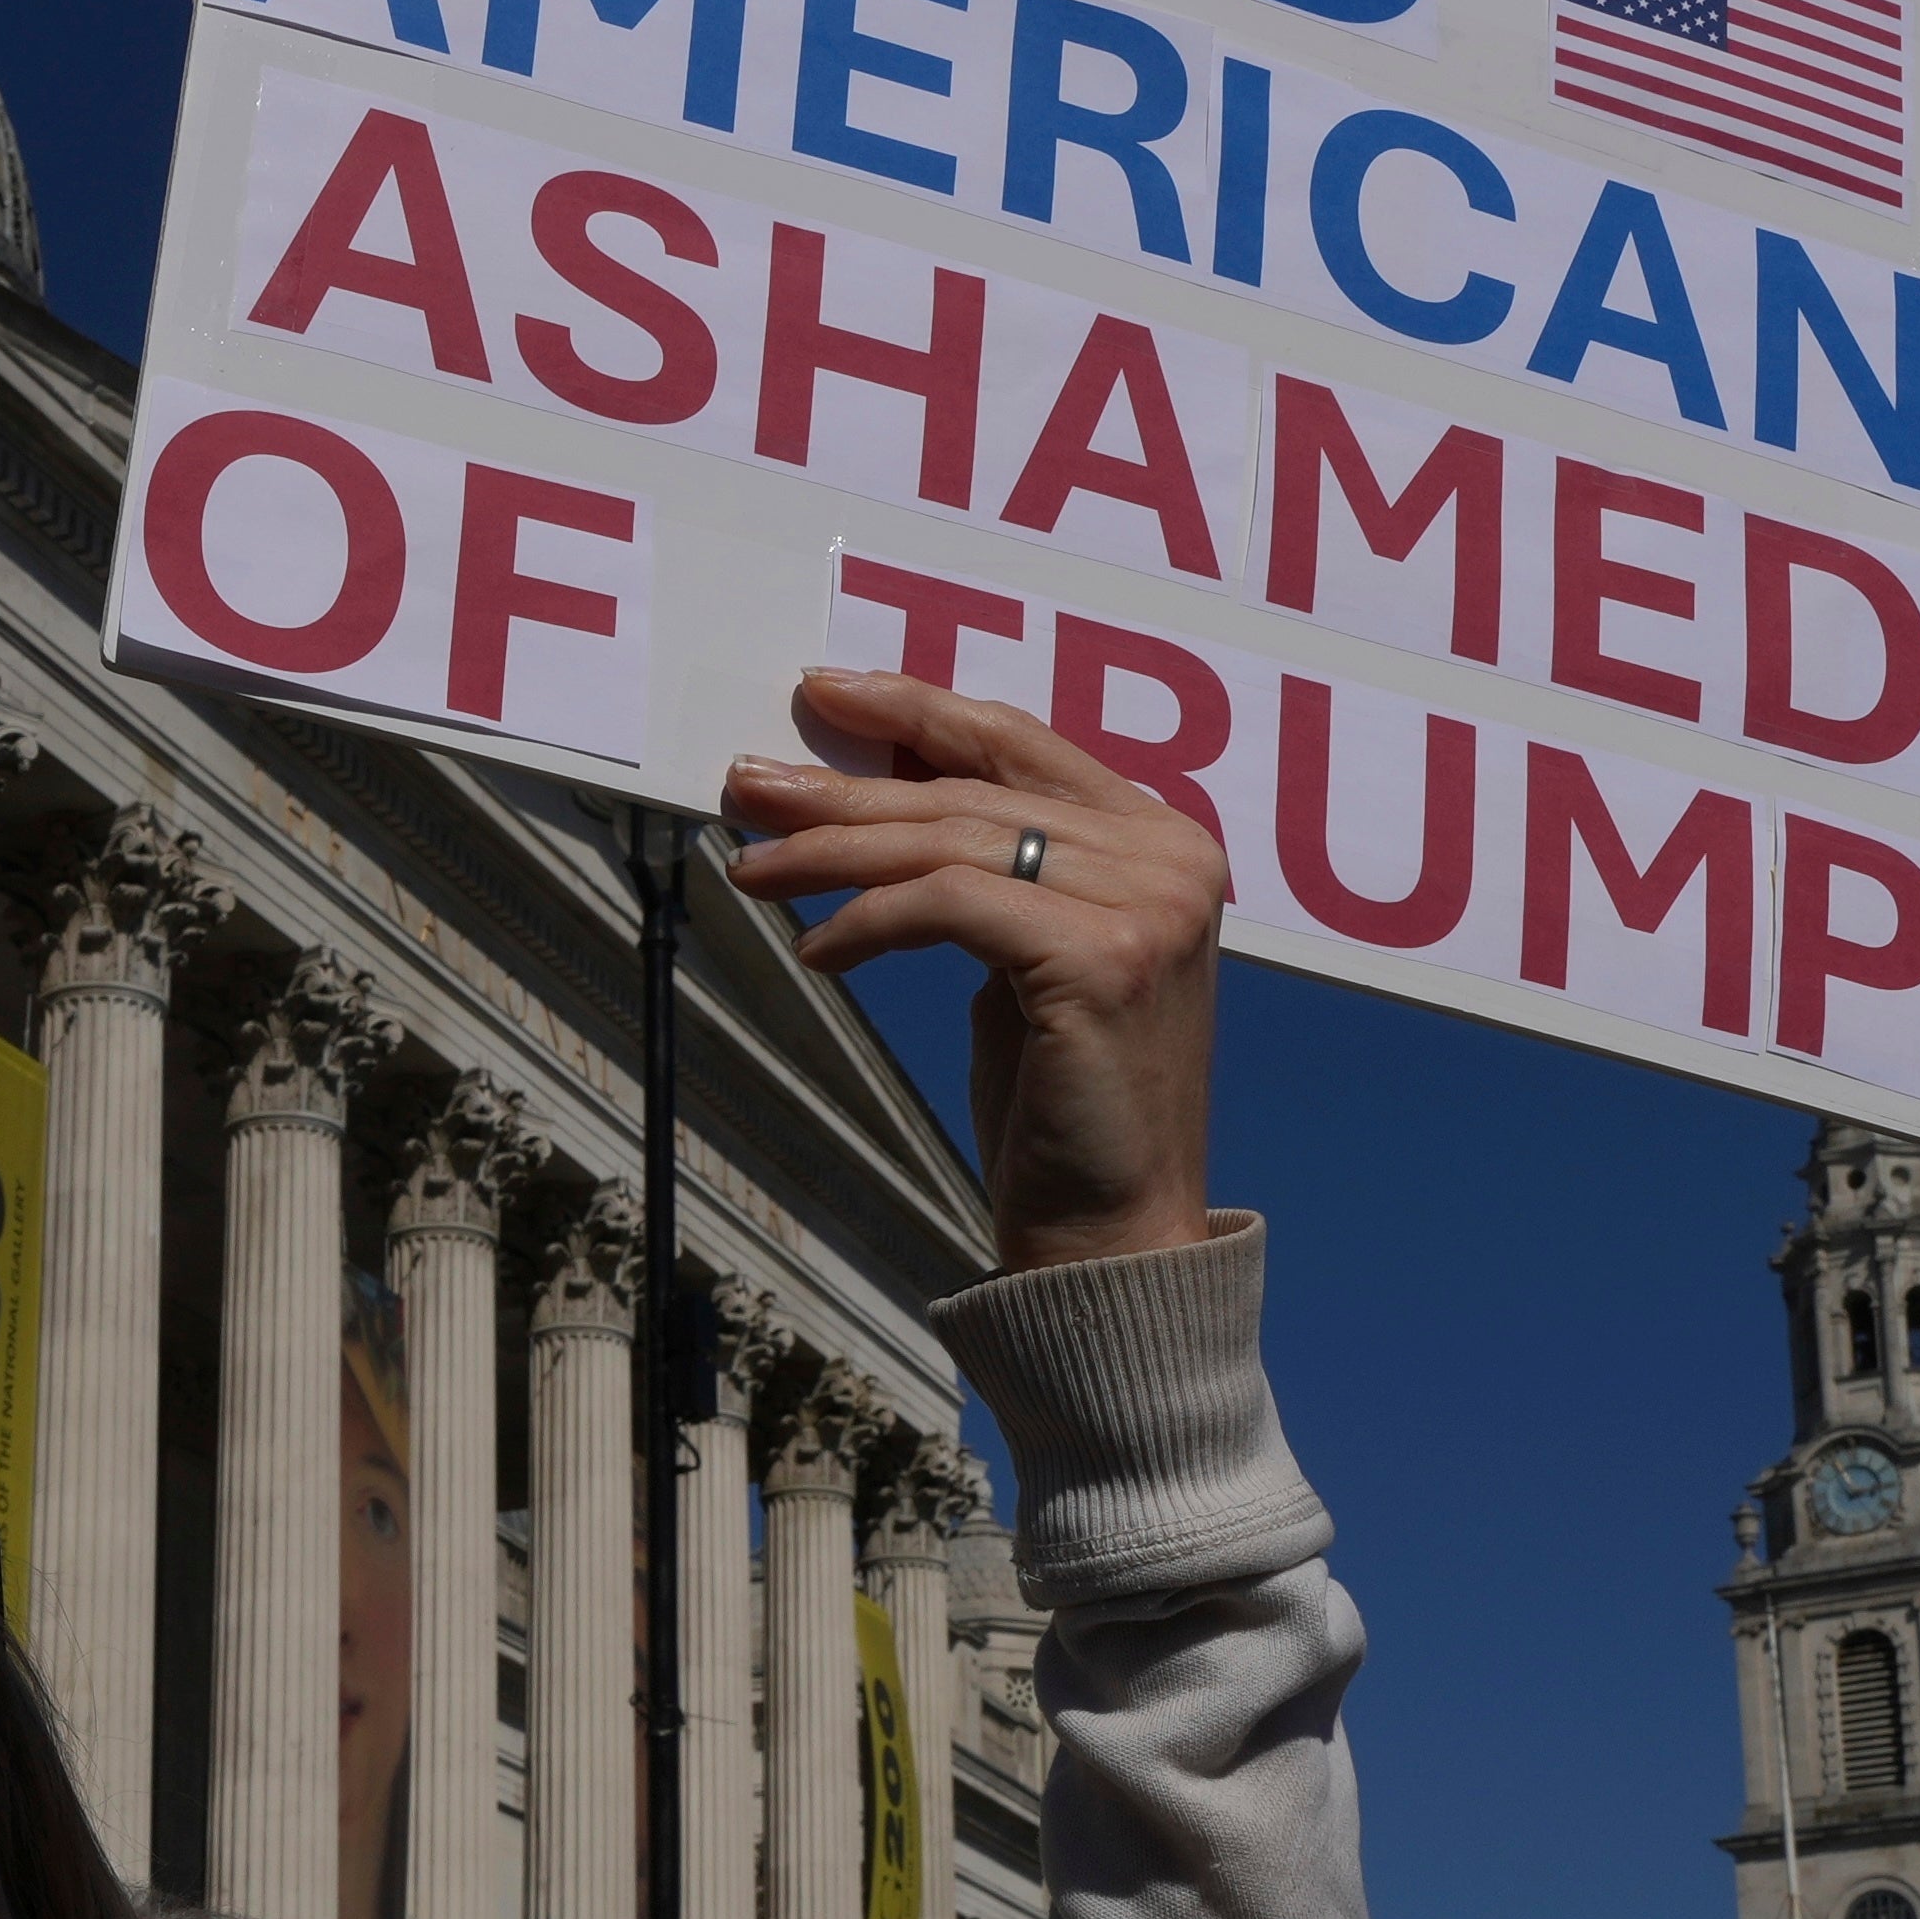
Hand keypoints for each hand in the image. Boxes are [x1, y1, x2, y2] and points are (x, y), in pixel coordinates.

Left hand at [720, 668, 1223, 1274]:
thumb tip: (873, 795)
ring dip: (831, 854)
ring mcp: (1149, 904)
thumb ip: (991, 868)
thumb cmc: (1061, 1095)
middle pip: (969, 793)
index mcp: (1165, 839)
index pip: (1022, 742)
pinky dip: (865, 922)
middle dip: (844, 788)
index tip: (825, 692)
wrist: (1113, 1226)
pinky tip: (816, 951)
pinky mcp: (1102, 957)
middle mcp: (1172, 857)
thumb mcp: (1026, 955)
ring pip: (948, 843)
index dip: (918, 710)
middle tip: (747, 783)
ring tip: (751, 869)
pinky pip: (945, 907)